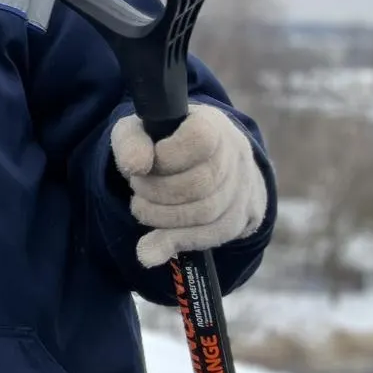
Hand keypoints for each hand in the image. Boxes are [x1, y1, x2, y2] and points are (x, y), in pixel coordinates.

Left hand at [110, 104, 265, 267]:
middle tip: (137, 189)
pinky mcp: (240, 217)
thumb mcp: (139, 131)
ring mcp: (242, 187)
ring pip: (206, 213)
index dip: (167, 157)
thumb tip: (135, 166)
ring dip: (162, 218)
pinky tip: (151, 248)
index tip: (145, 164)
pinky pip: (212, 236)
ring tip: (141, 208)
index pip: (200, 139)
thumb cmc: (164, 141)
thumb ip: (130, 141)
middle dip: (157, 192)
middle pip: (201, 183)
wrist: (200, 159)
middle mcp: (235, 154)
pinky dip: (176, 242)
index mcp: (212, 124)